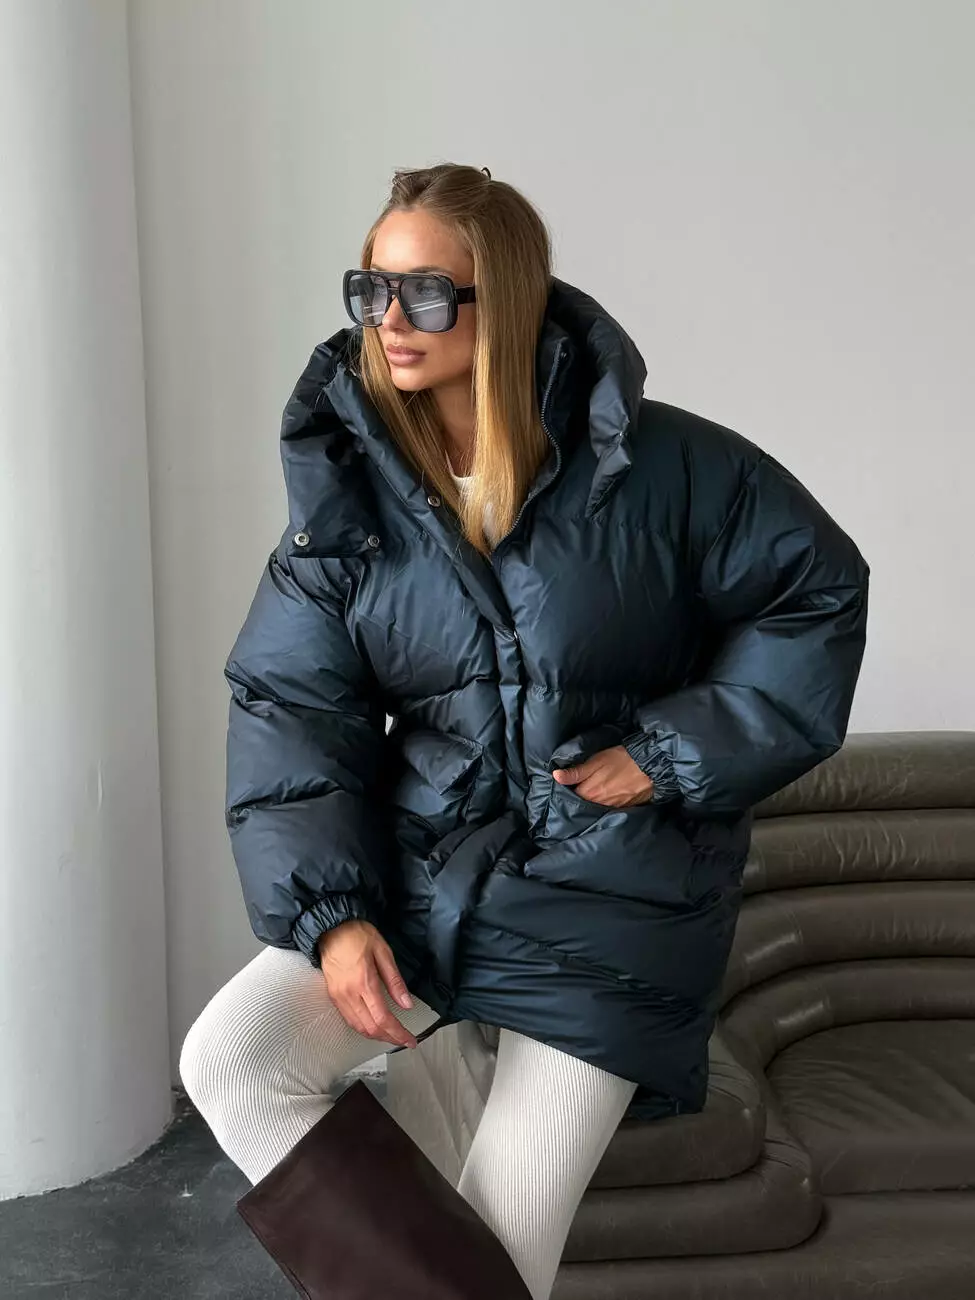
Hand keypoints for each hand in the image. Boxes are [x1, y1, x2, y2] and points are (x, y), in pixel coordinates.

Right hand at [316, 920, 418, 1048]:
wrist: (330, 928)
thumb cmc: (358, 934)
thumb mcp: (383, 951)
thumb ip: (395, 980)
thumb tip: (407, 1004)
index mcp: (364, 982)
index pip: (383, 1018)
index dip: (398, 1033)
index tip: (411, 1040)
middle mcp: (349, 994)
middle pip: (371, 1028)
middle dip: (390, 1038)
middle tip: (405, 1040)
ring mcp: (338, 997)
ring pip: (359, 1028)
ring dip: (377, 1036)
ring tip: (393, 1035)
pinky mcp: (333, 996)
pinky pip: (349, 1020)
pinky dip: (364, 1028)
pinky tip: (374, 1026)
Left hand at [551, 745, 653, 807]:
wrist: (650, 765)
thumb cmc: (621, 759)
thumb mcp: (595, 761)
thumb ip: (575, 772)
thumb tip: (555, 776)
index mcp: (589, 793)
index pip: (571, 796)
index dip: (569, 789)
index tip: (569, 783)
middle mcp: (599, 804)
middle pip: (583, 803)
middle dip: (580, 797)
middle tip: (581, 786)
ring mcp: (613, 808)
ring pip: (597, 806)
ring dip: (594, 800)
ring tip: (596, 789)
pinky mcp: (625, 807)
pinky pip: (610, 808)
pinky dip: (607, 802)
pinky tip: (609, 794)